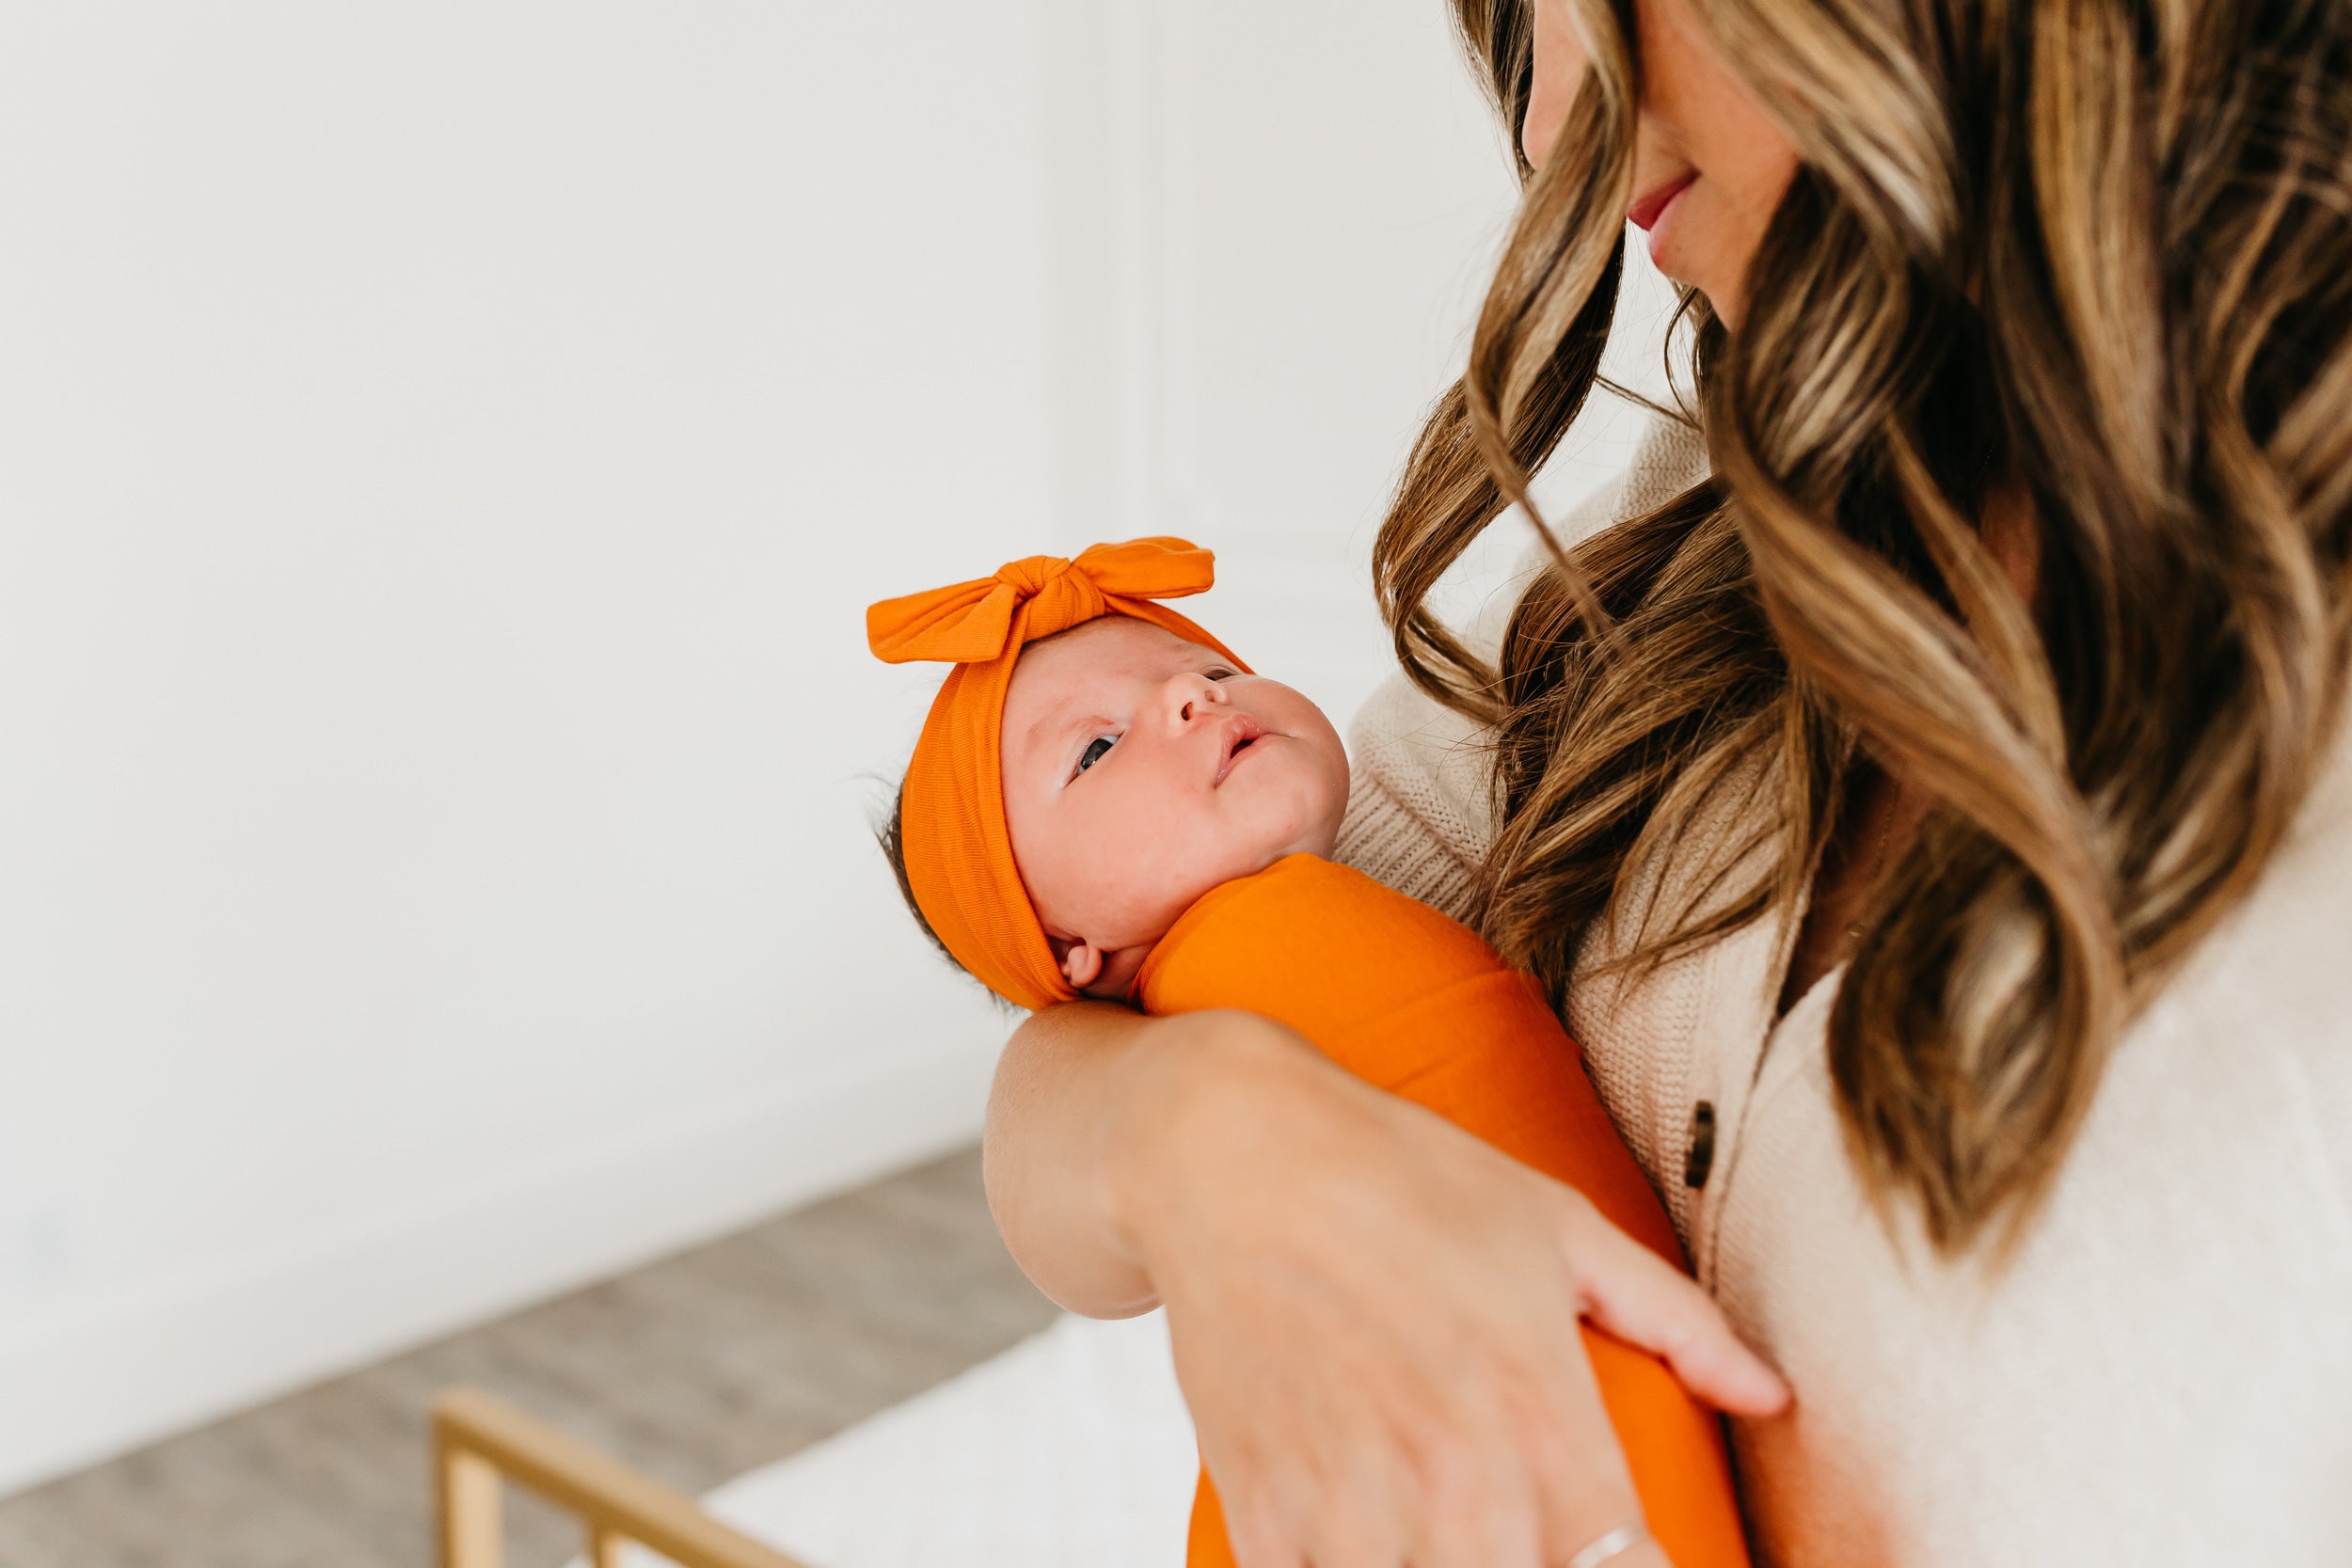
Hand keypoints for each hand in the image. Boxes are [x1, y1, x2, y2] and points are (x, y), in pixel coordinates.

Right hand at [1115, 1014, 1787, 1567]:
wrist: (1227, 1153)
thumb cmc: (1402, 1177)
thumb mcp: (1558, 1226)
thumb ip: (1679, 1322)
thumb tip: (1770, 1395)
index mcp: (1547, 1422)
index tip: (1629, 1558)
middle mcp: (1459, 1482)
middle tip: (1526, 1531)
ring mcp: (1353, 1507)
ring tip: (1447, 1532)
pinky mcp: (1265, 1514)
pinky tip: (1365, 1538)